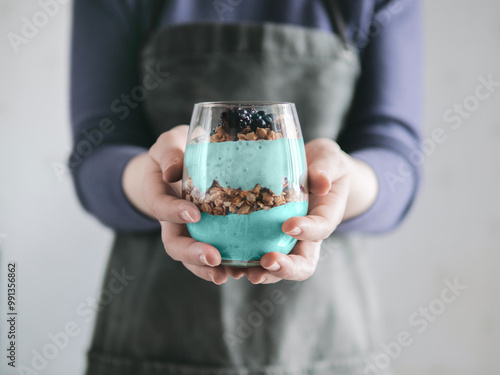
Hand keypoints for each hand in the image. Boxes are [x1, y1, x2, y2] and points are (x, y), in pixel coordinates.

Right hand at [123, 126, 244, 283]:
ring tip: (228, 275)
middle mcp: (172, 220)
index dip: (174, 213)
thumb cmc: (177, 150)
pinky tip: (243, 269)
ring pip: (193, 257)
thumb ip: (169, 154)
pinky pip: (214, 254)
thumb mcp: (169, 144)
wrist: (185, 161)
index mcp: (159, 195)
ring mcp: (190, 231)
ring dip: (209, 269)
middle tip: (214, 257)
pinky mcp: (209, 235)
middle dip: (192, 254)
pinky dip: (226, 265)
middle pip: (175, 244)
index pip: (160, 207)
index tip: (194, 214)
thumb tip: (173, 172)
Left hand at [245, 138, 377, 283]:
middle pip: (302, 264)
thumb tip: (321, 182)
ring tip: (244, 272)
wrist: (312, 170)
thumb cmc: (324, 165)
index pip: (320, 229)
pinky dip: (243, 262)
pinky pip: (257, 255)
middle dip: (285, 268)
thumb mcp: (329, 159)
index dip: (307, 231)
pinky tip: (226, 262)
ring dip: (262, 272)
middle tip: (267, 262)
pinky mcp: (267, 237)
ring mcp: (286, 241)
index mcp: (325, 217)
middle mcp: (307, 237)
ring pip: (278, 266)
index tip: (288, 226)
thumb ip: (327, 168)